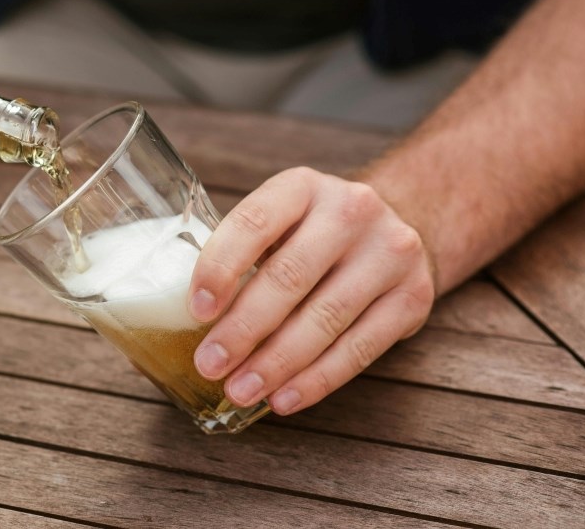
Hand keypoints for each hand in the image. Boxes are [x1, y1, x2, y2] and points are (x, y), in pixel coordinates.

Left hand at [188, 167, 435, 414]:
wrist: (400, 226)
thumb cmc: (314, 234)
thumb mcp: (280, 222)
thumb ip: (238, 257)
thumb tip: (170, 322)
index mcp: (301, 187)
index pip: (254, 223)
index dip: (221, 268)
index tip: (196, 311)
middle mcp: (350, 210)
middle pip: (289, 277)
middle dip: (244, 329)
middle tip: (210, 364)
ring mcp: (389, 252)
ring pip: (325, 318)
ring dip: (277, 363)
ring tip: (240, 391)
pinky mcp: (414, 296)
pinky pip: (361, 348)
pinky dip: (318, 379)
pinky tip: (285, 398)